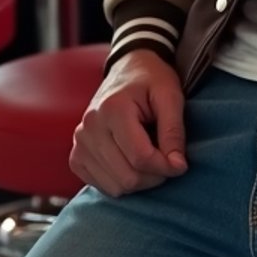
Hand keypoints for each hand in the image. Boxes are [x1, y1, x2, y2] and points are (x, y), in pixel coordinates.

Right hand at [69, 50, 186, 197]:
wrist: (127, 69)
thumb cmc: (151, 80)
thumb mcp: (170, 96)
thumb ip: (174, 131)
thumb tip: (177, 166)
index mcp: (112, 109)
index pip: (140, 157)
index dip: (165, 166)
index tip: (180, 163)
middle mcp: (89, 128)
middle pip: (127, 177)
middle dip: (154, 176)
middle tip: (166, 160)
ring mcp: (79, 143)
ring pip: (115, 187)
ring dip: (139, 181)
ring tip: (150, 157)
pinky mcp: (76, 156)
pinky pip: (102, 186)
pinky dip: (121, 181)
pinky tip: (131, 162)